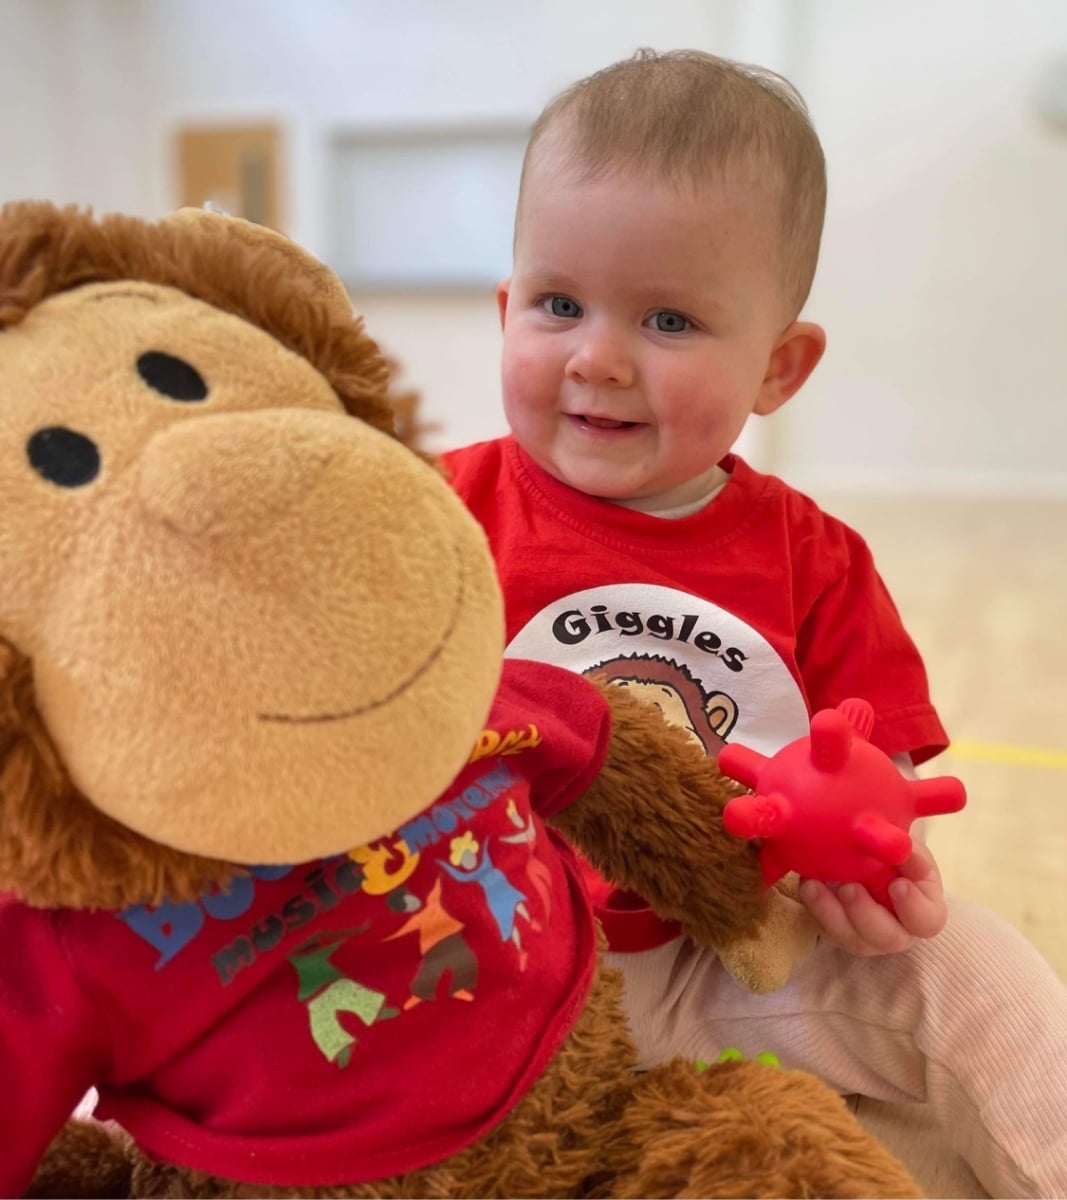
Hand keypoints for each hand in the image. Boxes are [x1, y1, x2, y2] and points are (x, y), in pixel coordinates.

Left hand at [797, 842, 946, 955]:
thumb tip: (899, 844)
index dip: (913, 907)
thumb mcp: (910, 852)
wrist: (873, 864)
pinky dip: (813, 906)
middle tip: (850, 888)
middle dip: (865, 913)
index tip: (898, 884)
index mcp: (924, 915)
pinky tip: (807, 884)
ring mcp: (864, 938)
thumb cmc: (899, 862)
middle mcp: (896, 934)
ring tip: (815, 885)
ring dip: (830, 911)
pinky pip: (823, 927)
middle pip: (885, 937)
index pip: (926, 921)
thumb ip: (908, 851)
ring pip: (849, 937)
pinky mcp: (836, 933)